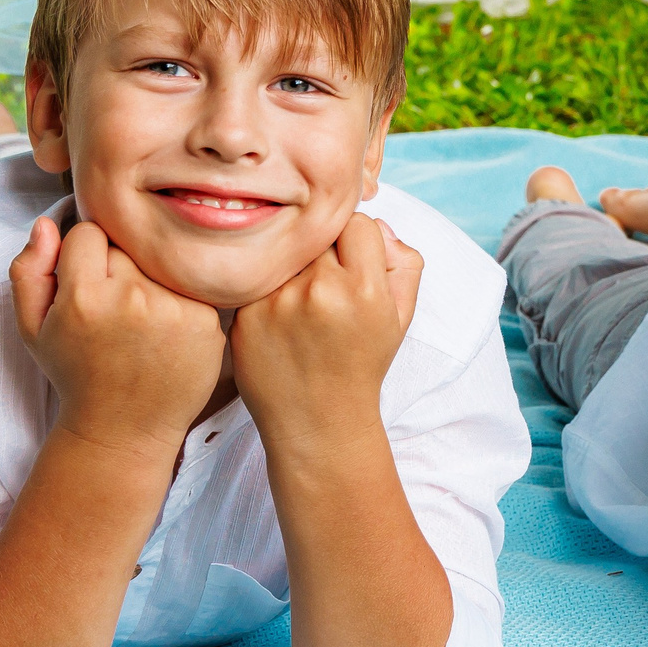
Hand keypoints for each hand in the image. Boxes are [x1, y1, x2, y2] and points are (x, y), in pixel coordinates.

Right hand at [9, 216, 226, 454]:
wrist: (124, 428)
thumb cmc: (76, 373)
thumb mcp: (34, 328)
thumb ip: (30, 270)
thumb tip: (46, 223)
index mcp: (84, 297)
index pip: (88, 232)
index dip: (83, 258)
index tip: (87, 288)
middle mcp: (131, 299)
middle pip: (127, 245)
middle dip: (118, 268)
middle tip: (114, 311)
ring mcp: (173, 309)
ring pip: (160, 262)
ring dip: (150, 282)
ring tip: (139, 323)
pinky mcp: (206, 321)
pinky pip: (191, 284)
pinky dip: (179, 300)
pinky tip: (166, 332)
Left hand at [231, 213, 423, 448]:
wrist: (318, 423)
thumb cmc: (361, 365)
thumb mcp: (400, 317)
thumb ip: (403, 262)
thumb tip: (378, 225)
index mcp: (364, 289)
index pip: (356, 223)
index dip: (356, 242)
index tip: (353, 267)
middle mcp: (319, 290)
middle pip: (318, 234)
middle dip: (325, 253)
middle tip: (327, 290)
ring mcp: (277, 302)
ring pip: (286, 254)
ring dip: (295, 270)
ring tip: (303, 309)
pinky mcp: (245, 315)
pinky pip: (259, 278)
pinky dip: (269, 292)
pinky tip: (280, 322)